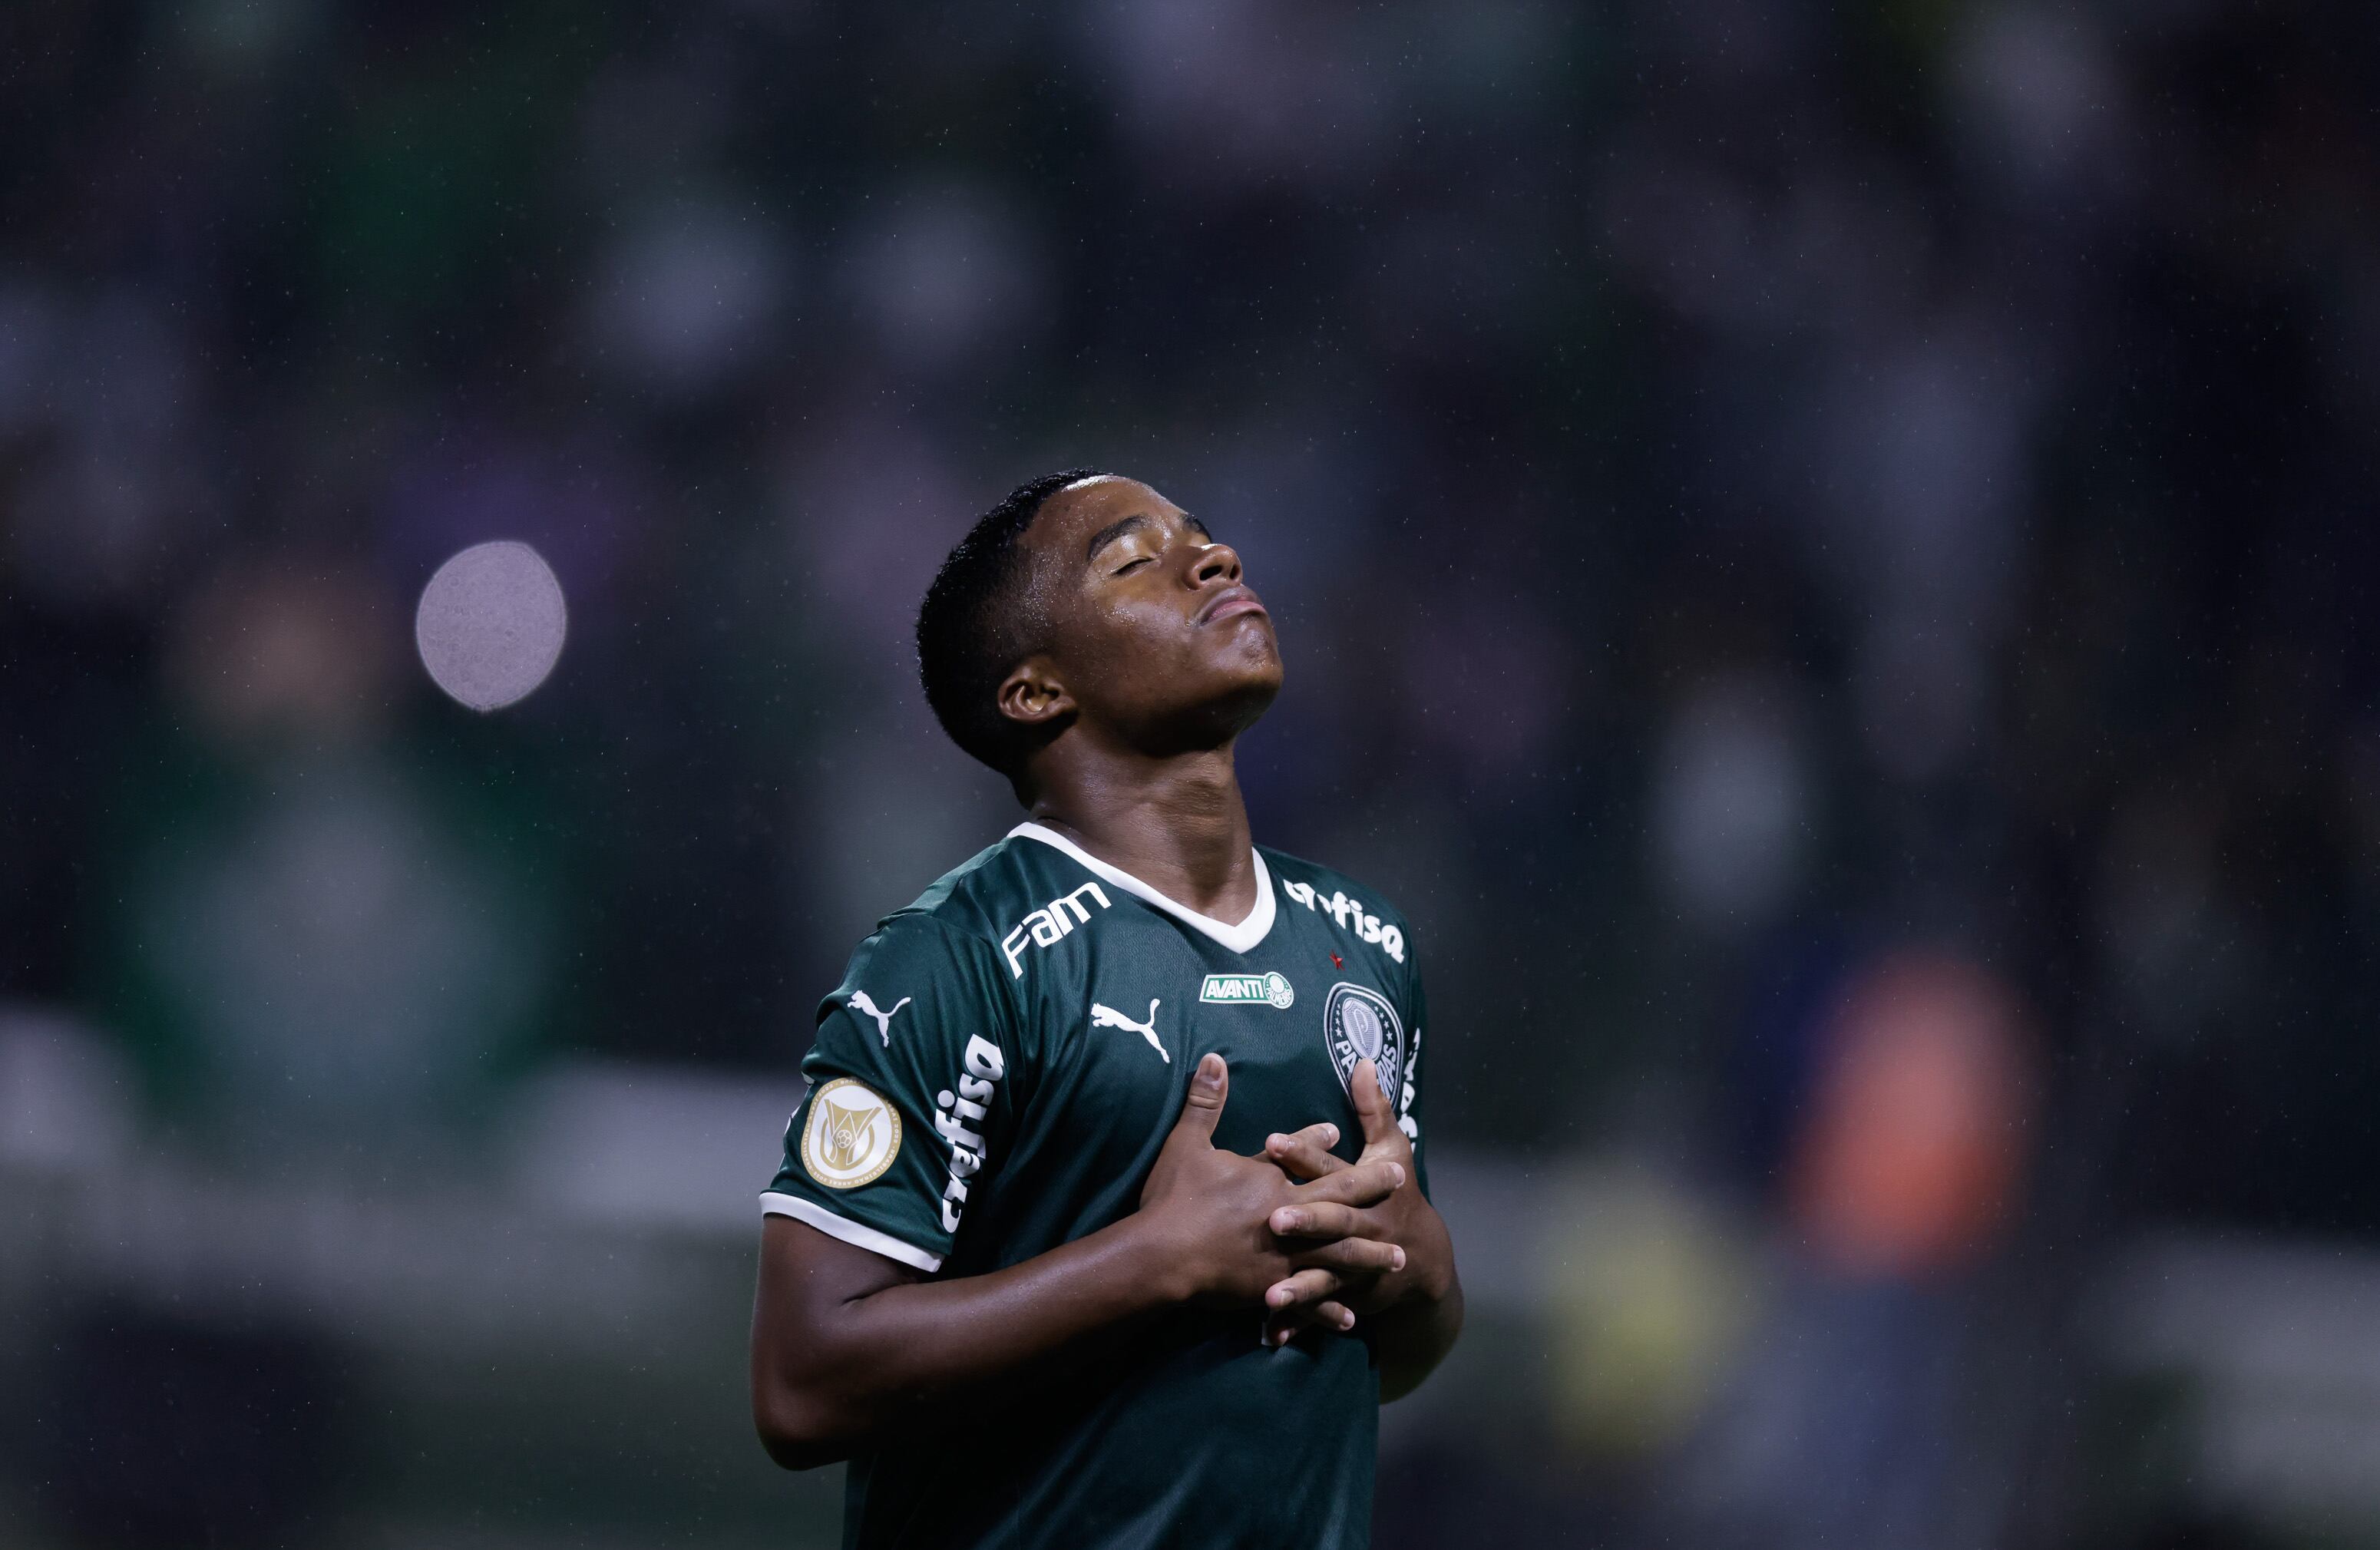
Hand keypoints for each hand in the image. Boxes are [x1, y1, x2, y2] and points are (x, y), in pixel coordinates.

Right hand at [1138, 1054, 1405, 1337]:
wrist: (1162, 1257)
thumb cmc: (1175, 1199)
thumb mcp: (1189, 1143)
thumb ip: (1206, 1101)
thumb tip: (1213, 1057)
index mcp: (1272, 1182)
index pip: (1305, 1157)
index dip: (1322, 1144)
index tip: (1340, 1132)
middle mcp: (1288, 1217)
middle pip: (1339, 1203)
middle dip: (1372, 1192)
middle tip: (1402, 1184)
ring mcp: (1284, 1257)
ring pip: (1337, 1256)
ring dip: (1368, 1256)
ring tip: (1396, 1259)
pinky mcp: (1271, 1289)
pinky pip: (1310, 1301)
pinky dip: (1330, 1309)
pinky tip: (1350, 1317)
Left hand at [1259, 1059, 1442, 1339]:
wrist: (1425, 1259)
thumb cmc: (1399, 1194)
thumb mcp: (1393, 1150)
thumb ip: (1373, 1108)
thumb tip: (1362, 1060)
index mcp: (1365, 1189)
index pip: (1333, 1167)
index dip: (1305, 1154)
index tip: (1271, 1141)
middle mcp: (1363, 1227)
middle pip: (1334, 1223)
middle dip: (1307, 1221)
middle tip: (1274, 1217)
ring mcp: (1357, 1266)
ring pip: (1327, 1275)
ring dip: (1301, 1286)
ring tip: (1269, 1294)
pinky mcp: (1350, 1294)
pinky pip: (1322, 1310)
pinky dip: (1300, 1322)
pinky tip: (1272, 1333)